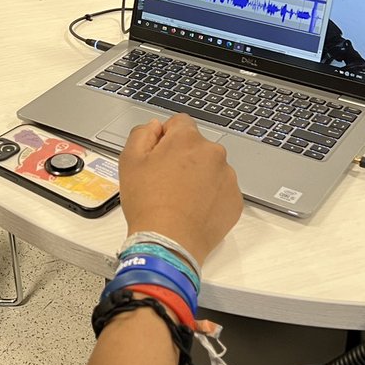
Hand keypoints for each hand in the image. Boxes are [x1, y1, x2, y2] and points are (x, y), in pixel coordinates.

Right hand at [118, 113, 242, 266]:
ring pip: (211, 168)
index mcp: (187, 139)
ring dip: (199, 177)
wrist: (169, 242)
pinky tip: (193, 209)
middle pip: (197, 146)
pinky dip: (210, 196)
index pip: (180, 122)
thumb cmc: (148, 204)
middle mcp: (213, 153)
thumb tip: (155, 127)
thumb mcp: (129, 161)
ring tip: (180, 199)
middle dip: (184, 158)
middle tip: (166, 181)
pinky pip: (221, 190)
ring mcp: (228, 177)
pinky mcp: (235, 199)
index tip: (159, 156)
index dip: (166, 137)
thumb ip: (142, 134)